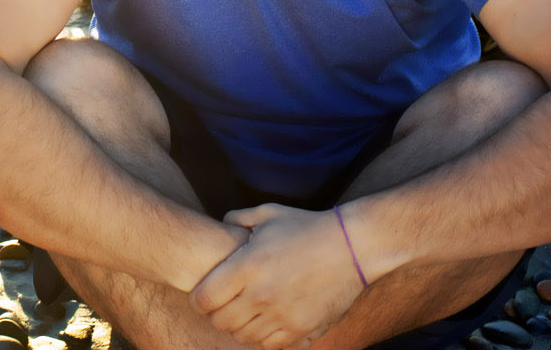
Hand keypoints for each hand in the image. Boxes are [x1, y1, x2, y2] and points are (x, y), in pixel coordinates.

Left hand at [189, 204, 364, 349]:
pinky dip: (264, 336)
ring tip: (248, 310)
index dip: (199, 299)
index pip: (204, 299)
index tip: (205, 294)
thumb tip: (220, 226)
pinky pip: (270, 345)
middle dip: (218, 313)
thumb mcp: (268, 214)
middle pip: (221, 322)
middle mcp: (261, 295)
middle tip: (226, 302)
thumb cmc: (306, 227)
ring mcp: (282, 316)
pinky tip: (269, 320)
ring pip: (243, 337)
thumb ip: (237, 219)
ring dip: (241, 326)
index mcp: (247, 266)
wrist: (352, 247)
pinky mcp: (302, 330)